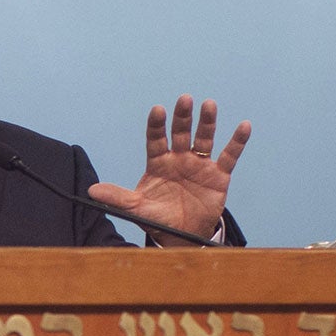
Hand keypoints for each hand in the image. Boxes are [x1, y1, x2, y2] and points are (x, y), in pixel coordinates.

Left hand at [90, 95, 249, 245]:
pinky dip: (237, 141)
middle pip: (180, 133)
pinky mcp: (218, 175)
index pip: (156, 140)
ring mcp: (199, 165)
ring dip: (207, 122)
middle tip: (185, 100)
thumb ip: (117, 197)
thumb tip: (91, 190)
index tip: (158, 110)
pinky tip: (244, 125)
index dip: (156, 126)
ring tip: (209, 105)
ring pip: (204, 139)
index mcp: (158, 163)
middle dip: (182, 118)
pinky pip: (229, 155)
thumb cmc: (158, 218)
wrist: (182, 235)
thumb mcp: (136, 208)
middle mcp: (178, 159)